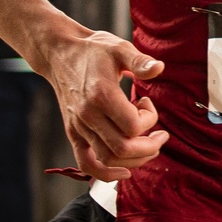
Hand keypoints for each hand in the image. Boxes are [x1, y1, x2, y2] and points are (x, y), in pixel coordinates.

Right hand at [41, 30, 167, 180]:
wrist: (60, 54)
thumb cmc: (93, 50)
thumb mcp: (119, 48)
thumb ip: (140, 61)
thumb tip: (159, 69)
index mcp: (102, 95)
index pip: (134, 125)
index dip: (150, 118)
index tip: (146, 102)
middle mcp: (88, 115)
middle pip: (123, 148)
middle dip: (150, 146)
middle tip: (161, 135)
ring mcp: (79, 126)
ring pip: (109, 158)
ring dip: (135, 159)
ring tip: (150, 147)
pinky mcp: (73, 132)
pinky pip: (86, 162)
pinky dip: (105, 173)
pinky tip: (124, 171)